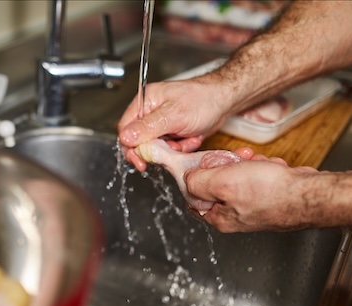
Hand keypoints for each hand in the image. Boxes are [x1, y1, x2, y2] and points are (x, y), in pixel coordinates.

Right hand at [117, 76, 233, 170]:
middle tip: (167, 153)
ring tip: (186, 139)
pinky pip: (169, 147)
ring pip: (155, 146)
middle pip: (139, 139)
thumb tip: (125, 137)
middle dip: (156, 149)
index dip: (130, 146)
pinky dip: (181, 147)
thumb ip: (147, 127)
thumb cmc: (203, 100)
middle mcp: (150, 111)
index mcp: (145, 101)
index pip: (125, 127)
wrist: (225, 101)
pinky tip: (192, 137)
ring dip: (171, 148)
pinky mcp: (172, 130)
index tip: (139, 159)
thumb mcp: (173, 115)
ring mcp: (161, 122)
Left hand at [184, 154, 317, 231]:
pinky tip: (271, 168)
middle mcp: (234, 215)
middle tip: (236, 161)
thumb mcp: (223, 182)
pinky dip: (264, 167)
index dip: (196, 177)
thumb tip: (186, 178)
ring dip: (247, 164)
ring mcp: (252, 205)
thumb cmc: (271, 192)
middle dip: (226, 166)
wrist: (309, 193)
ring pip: (237, 176)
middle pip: (216, 183)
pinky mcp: (268, 195)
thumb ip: (198, 181)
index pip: (193, 198)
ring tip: (258, 164)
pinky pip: (257, 175)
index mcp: (219, 217)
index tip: (204, 165)